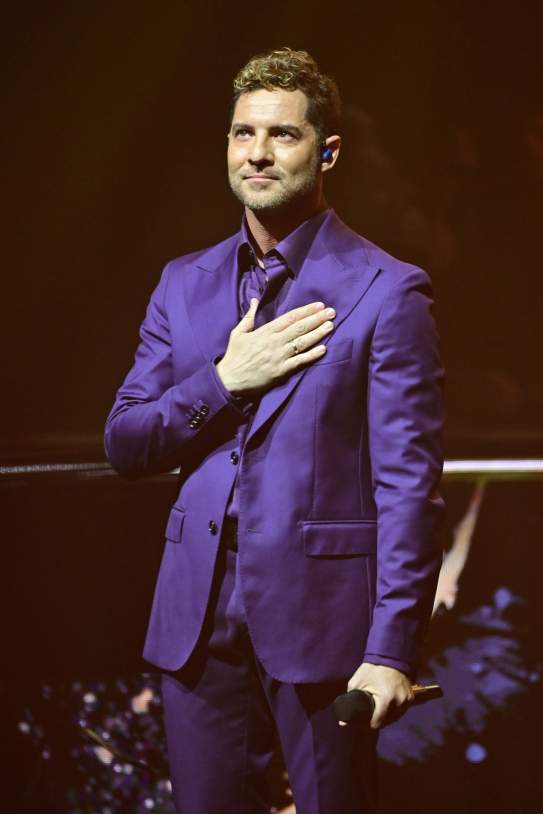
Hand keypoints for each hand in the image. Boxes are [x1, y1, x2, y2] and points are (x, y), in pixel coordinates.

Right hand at [216, 298, 335, 394]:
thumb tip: (255, 300)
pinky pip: (299, 362)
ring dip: (318, 334)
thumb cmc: (234, 356)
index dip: (306, 311)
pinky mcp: (280, 372)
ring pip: (302, 343)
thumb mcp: (238, 332)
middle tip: (332, 312)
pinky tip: (323, 349)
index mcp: (264, 331)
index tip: (319, 305)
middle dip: (317, 319)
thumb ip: (249, 316)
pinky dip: (311, 355)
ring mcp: (278, 357)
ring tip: (331, 326)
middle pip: (299, 328)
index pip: (289, 318)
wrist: (229, 380)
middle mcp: (274, 342)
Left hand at [340, 663, 413, 729]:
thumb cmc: (371, 670)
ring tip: (376, 711)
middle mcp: (399, 701)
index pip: (377, 723)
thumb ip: (350, 700)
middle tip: (368, 715)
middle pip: (386, 722)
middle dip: (377, 721)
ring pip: (395, 718)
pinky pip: (401, 711)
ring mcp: (407, 700)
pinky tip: (386, 707)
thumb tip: (343, 720)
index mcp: (385, 698)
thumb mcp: (356, 683)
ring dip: (386, 718)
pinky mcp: (411, 698)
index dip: (368, 724)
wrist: (389, 656)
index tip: (363, 721)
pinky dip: (393, 711)